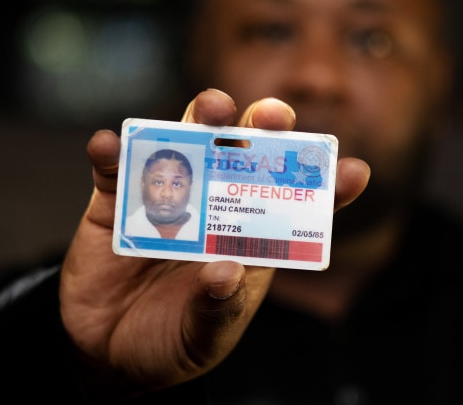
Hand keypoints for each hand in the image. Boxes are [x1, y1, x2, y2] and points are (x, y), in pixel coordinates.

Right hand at [59, 89, 369, 391]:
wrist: (108, 355)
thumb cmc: (172, 341)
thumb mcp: (205, 336)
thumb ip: (216, 308)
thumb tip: (223, 273)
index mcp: (248, 242)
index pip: (293, 207)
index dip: (324, 187)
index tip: (354, 171)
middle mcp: (213, 211)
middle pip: (242, 159)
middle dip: (261, 131)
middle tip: (272, 116)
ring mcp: (167, 201)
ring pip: (187, 147)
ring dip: (199, 121)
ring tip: (211, 108)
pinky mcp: (117, 204)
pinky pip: (114, 171)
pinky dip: (111, 154)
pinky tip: (108, 143)